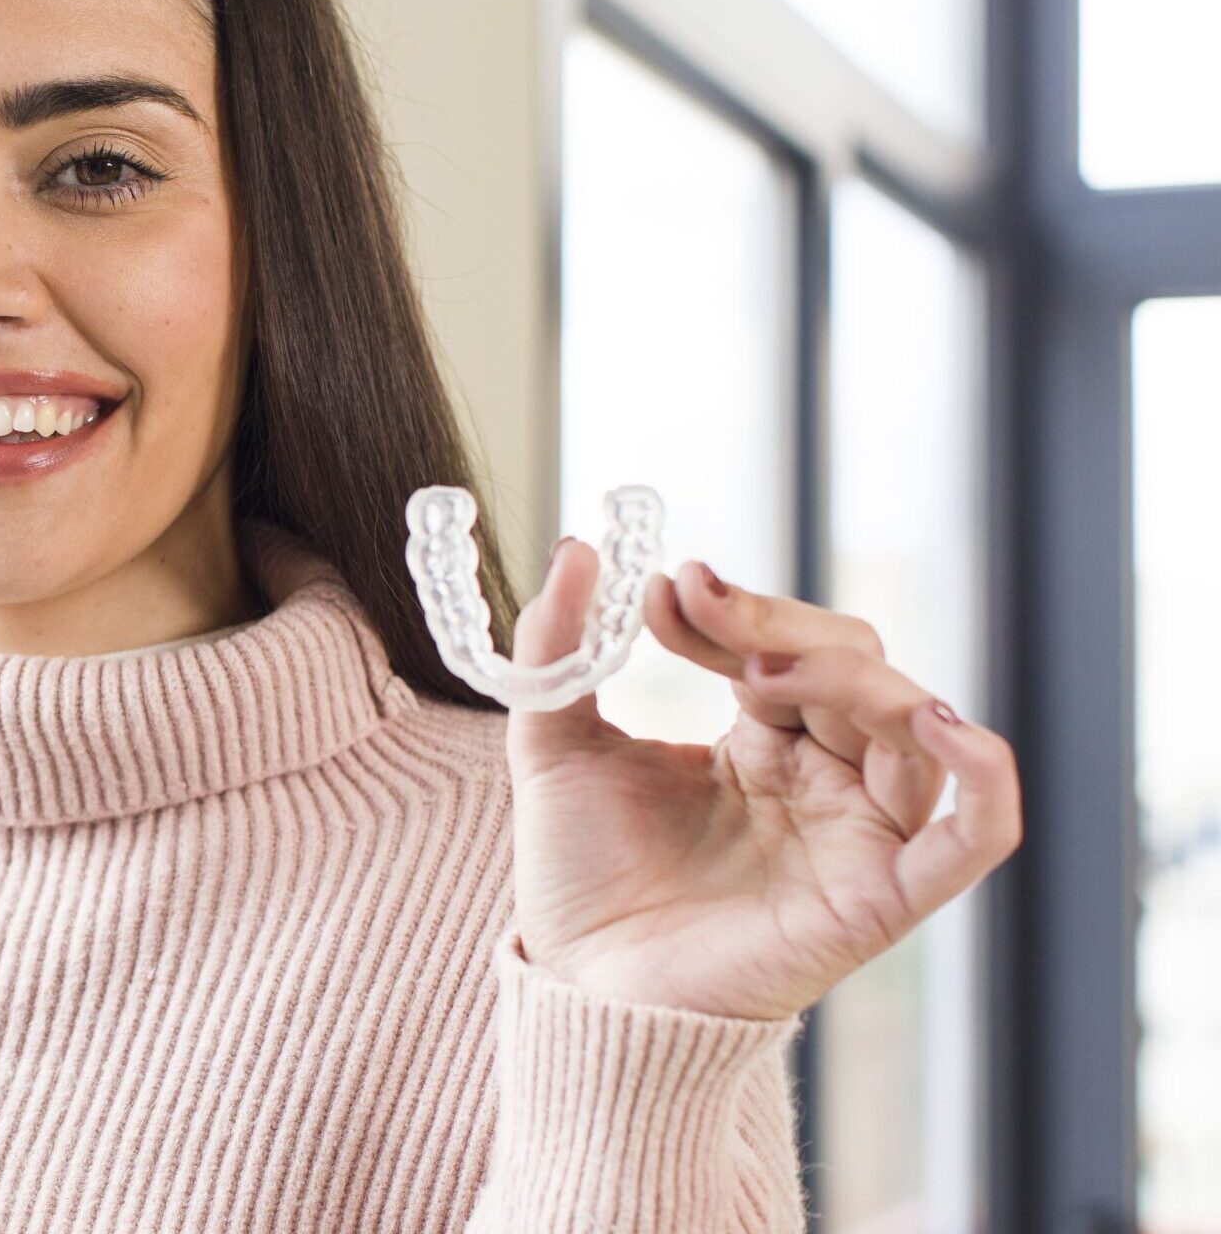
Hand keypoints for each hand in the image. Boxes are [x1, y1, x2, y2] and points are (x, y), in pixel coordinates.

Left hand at [501, 539, 1023, 1020]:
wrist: (579, 989)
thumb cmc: (579, 879)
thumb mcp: (554, 746)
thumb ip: (560, 652)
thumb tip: (577, 550)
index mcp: (763, 744)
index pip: (782, 649)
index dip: (731, 611)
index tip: (657, 591)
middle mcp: (826, 782)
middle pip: (857, 668)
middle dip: (779, 626)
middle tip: (699, 606)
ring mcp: (859, 836)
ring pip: (913, 728)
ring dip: (852, 676)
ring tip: (764, 670)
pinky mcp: (881, 897)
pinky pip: (973, 837)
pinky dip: (985, 779)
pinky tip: (943, 723)